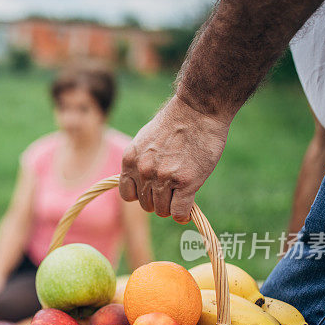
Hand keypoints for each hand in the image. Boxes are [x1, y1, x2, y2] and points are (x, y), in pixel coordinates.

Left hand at [119, 95, 229, 222]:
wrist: (198, 109)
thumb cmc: (175, 122)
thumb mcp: (145, 140)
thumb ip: (140, 162)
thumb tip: (141, 181)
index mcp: (130, 160)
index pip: (127, 195)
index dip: (141, 195)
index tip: (153, 190)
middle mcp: (143, 171)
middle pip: (146, 205)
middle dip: (159, 201)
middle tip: (173, 190)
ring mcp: (164, 177)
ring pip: (163, 211)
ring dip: (173, 206)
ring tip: (182, 194)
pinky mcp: (186, 182)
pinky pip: (179, 212)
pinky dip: (183, 214)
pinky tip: (188, 209)